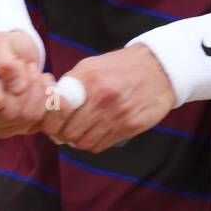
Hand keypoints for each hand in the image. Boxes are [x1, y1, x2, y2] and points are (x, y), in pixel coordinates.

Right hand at [0, 30, 50, 138]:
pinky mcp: (18, 128)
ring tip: (32, 71)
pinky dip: (46, 97)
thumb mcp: (0, 41)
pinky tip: (40, 84)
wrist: (21, 55)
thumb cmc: (5, 48)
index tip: (0, 79)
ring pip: (26, 116)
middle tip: (23, 66)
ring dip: (36, 88)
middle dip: (23, 86)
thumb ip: (3, 60)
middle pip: (6, 114)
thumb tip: (18, 87)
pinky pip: (40, 119)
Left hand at [42, 43, 175, 152]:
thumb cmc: (121, 67)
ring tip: (81, 133)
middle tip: (65, 132)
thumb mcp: (92, 66)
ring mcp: (117, 113)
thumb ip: (71, 83)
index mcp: (89, 79)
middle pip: (70, 132)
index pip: (59, 111)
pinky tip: (97, 134)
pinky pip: (103, 144)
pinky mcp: (131, 126)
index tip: (52, 124)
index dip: (51, 122)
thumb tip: (52, 104)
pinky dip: (95, 143)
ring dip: (79, 141)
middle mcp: (102, 97)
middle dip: (64, 135)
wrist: (159, 68)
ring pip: (85, 142)